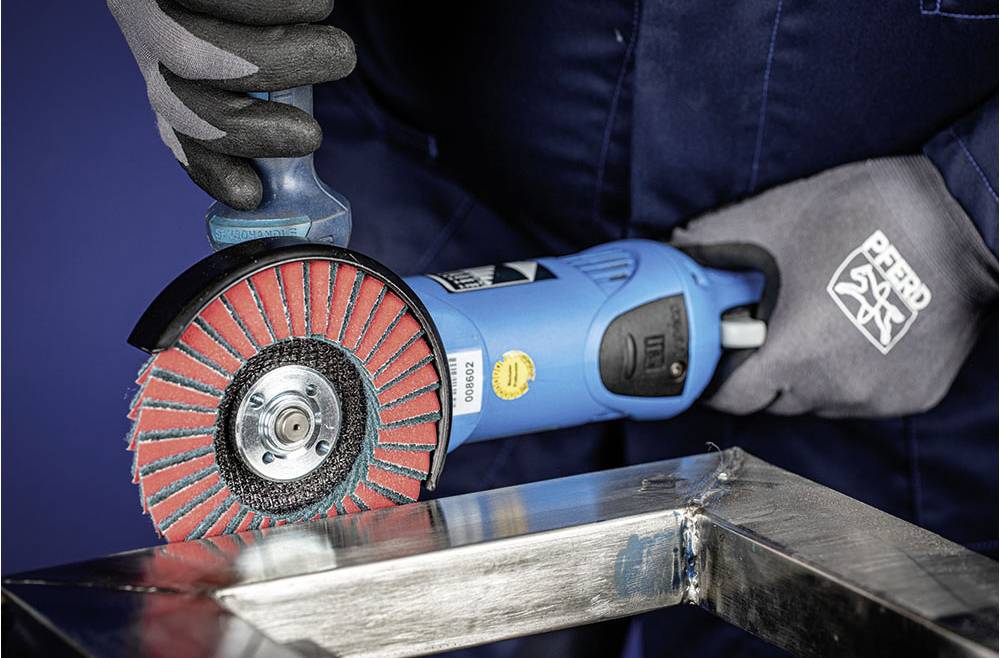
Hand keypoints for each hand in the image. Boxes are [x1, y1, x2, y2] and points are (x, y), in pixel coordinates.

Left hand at [108, 0, 354, 209]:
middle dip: (253, 134)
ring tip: (337, 51)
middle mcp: (150, 30)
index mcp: (167, 58)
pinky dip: (291, 9)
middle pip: (184, 103)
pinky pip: (239, 2)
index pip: (175, 125)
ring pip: (212, 56)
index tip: (251, 195)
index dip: (208, 167)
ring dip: (290, 65)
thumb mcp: (241, 38)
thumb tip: (281, 163)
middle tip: (311, 139)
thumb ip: (258, 89)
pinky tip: (312, 3)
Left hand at [673, 156, 997, 416]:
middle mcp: (835, 389)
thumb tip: (678, 249)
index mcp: (794, 355)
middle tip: (765, 328)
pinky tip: (856, 332)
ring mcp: (876, 398)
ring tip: (816, 323)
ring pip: (815, 401)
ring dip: (804, 374)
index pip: (730, 396)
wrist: (965, 222)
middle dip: (758, 370)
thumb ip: (715, 241)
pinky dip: (847, 374)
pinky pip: (858, 397)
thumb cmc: (872, 216)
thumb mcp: (777, 218)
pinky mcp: (911, 396)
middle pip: (771, 401)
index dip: (715, 376)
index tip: (714, 356)